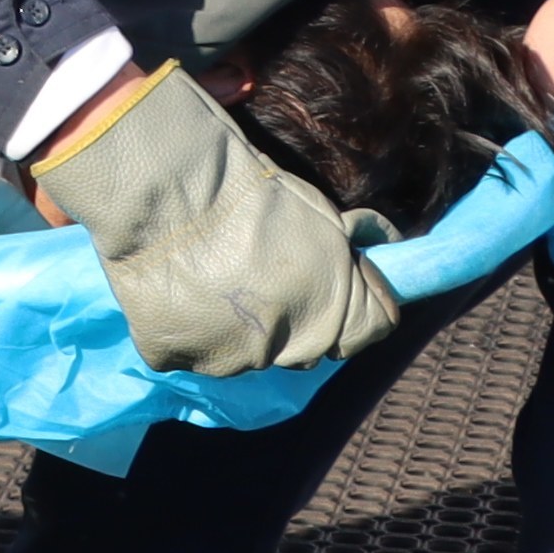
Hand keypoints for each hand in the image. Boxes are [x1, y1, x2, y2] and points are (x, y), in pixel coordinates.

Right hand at [32, 68, 402, 376]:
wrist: (170, 193)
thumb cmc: (248, 193)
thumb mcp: (323, 214)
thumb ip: (348, 251)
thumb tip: (383, 244)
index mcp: (332, 312)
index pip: (370, 327)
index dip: (357, 298)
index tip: (334, 274)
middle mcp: (286, 349)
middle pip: (304, 346)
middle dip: (293, 317)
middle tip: (260, 272)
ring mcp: (227, 360)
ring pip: (241, 352)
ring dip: (234, 325)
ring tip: (208, 276)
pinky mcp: (174, 357)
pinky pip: (184, 348)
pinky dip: (180, 327)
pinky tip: (173, 287)